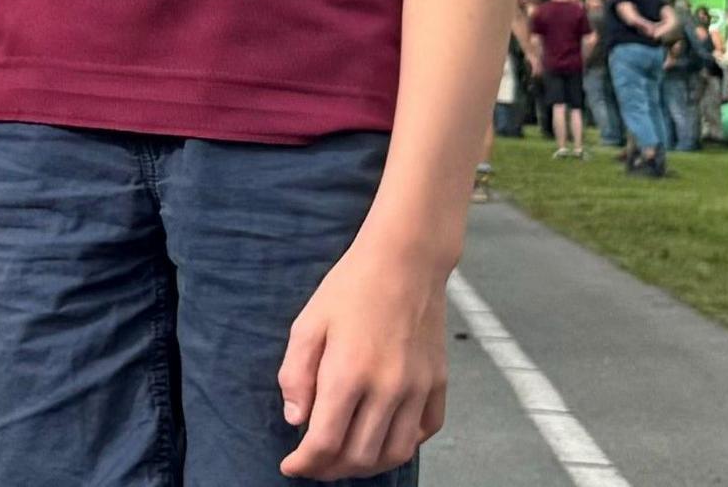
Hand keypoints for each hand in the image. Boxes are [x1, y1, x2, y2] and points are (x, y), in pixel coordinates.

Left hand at [277, 241, 448, 479]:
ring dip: (366, 466)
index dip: (304, 463)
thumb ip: (296, 375)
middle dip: (330, 470)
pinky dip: (401, 447)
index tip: (289, 466)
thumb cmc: (350, 288)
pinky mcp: (438, 384)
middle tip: (312, 465)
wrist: (405, 262)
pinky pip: (424, 433)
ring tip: (344, 461)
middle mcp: (387, 389)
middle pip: (359, 456)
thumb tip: (296, 420)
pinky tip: (381, 440)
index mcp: (348, 374)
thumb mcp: (307, 324)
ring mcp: (417, 389)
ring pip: (394, 453)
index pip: (325, 442)